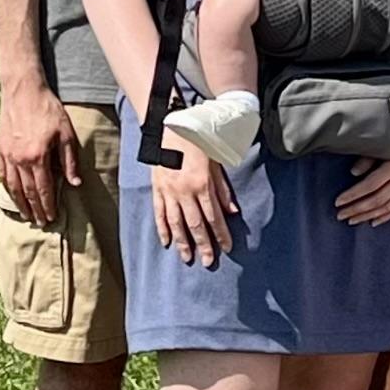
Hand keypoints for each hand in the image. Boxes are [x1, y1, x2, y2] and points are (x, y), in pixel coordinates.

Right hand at [0, 78, 81, 228]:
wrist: (23, 91)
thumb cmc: (49, 110)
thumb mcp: (67, 134)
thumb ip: (70, 161)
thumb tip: (74, 184)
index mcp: (38, 157)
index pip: (44, 189)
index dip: (48, 205)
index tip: (52, 217)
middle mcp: (20, 160)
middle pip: (28, 192)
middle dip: (35, 209)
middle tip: (41, 222)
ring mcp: (7, 155)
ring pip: (13, 186)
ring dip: (20, 203)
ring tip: (27, 215)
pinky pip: (2, 174)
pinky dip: (7, 188)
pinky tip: (12, 195)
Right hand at [151, 146, 234, 265]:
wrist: (169, 127)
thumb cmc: (198, 142)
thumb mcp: (216, 162)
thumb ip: (223, 189)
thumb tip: (233, 212)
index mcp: (202, 184)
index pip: (214, 216)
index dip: (221, 233)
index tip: (227, 248)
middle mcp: (184, 191)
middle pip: (195, 224)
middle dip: (203, 244)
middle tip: (208, 262)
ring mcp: (168, 192)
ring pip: (176, 223)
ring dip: (182, 242)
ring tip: (188, 258)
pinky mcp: (157, 189)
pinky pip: (159, 213)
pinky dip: (163, 229)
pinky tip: (166, 242)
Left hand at [337, 108, 389, 226]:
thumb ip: (371, 157)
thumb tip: (354, 172)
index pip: (370, 185)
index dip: (353, 195)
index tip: (338, 201)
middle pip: (376, 200)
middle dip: (357, 209)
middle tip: (340, 215)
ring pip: (387, 206)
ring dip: (368, 215)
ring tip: (352, 220)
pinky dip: (386, 216)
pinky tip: (374, 221)